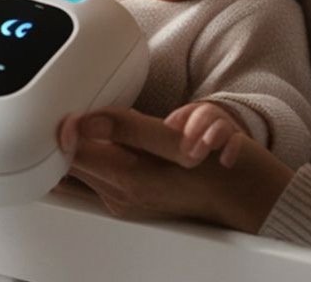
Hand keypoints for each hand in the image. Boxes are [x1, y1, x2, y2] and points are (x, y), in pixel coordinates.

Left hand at [58, 107, 292, 232]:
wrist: (245, 198)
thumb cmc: (219, 170)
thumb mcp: (176, 140)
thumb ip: (127, 128)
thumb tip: (83, 121)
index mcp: (128, 181)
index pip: (72, 154)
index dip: (65, 129)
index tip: (66, 111)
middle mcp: (121, 196)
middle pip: (74, 161)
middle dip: (76, 136)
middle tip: (82, 113)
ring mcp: (124, 199)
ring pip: (87, 165)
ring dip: (91, 145)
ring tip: (104, 131)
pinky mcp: (130, 197)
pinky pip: (99, 173)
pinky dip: (101, 157)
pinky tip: (112, 148)